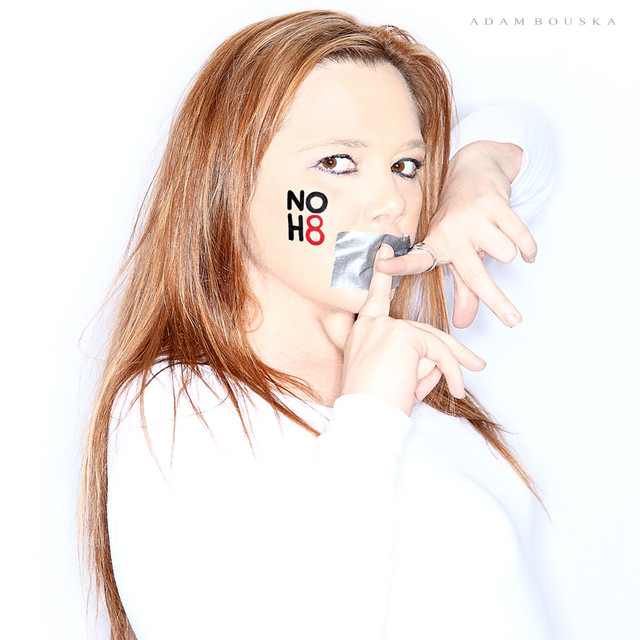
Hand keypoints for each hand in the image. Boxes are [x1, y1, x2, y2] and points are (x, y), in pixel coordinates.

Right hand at [342, 245, 485, 415]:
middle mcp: (372, 325)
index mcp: (364, 331)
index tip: (384, 249)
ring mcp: (387, 328)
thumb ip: (413, 365)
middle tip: (478, 364)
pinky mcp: (404, 336)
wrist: (365, 420)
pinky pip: (439, 352)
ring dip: (451, 369)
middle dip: (453, 351)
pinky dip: (452, 372)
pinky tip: (455, 389)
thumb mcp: (392, 380)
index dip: (380, 273)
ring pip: (435, 342)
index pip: (374, 298)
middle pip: (424, 330)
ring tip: (459, 390)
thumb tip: (440, 366)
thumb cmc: (373, 406)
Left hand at [377, 141, 536, 327]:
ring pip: (505, 255)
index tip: (381, 267)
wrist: (475, 170)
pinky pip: (521, 238)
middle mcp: (451, 231)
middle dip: (497, 302)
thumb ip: (462, 291)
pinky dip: (529, 248)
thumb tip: (463, 323)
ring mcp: (473, 216)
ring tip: (497, 238)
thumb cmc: (463, 222)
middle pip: (475, 276)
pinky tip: (526, 251)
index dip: (399, 266)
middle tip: (514, 320)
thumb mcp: (458, 254)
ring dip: (509, 251)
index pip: (416, 259)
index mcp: (437, 244)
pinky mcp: (495, 204)